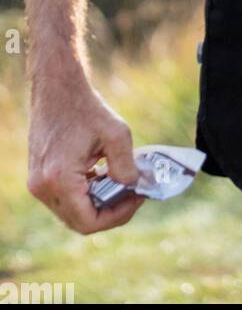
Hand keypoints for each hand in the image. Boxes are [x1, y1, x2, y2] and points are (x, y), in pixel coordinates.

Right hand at [27, 69, 145, 233]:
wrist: (57, 87)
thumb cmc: (85, 106)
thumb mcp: (116, 134)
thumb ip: (126, 166)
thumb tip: (134, 187)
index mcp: (59, 179)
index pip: (88, 222)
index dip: (116, 216)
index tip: (136, 198)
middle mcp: (42, 187)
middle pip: (79, 221)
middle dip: (109, 211)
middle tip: (133, 195)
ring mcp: (37, 183)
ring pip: (71, 212)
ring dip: (97, 203)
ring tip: (120, 182)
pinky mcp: (39, 176)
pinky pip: (64, 198)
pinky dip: (85, 193)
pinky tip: (103, 175)